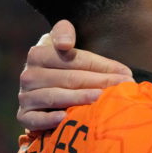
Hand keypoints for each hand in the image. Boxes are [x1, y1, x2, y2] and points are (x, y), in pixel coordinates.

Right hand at [18, 20, 132, 130]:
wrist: (45, 91)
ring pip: (55, 96)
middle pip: (69, 78)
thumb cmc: (65, 66)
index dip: (102, 65)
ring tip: (101, 99)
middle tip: (124, 87)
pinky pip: (35, 119)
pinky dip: (49, 119)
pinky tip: (65, 118)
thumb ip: (65, 33)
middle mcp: (29, 74)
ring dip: (79, 98)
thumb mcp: (64, 44)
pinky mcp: (25, 115)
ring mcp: (26, 96)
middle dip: (100, 82)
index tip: (126, 72)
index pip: (74, 59)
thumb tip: (65, 44)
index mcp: (39, 53)